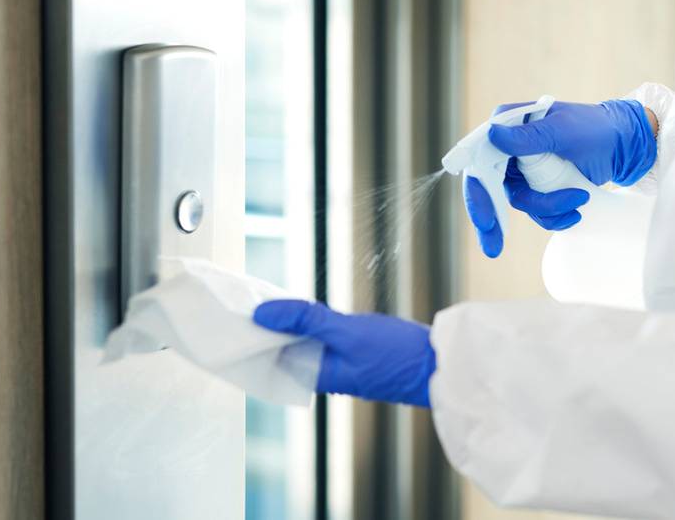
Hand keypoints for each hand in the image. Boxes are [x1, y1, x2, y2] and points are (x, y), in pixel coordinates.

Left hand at [253, 300, 435, 406]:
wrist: (438, 363)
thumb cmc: (396, 354)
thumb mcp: (345, 331)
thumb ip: (304, 320)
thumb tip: (261, 314)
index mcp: (315, 377)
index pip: (270, 358)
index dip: (253, 336)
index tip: (235, 313)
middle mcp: (324, 374)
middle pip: (284, 349)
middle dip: (268, 327)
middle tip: (247, 298)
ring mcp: (339, 364)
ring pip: (302, 341)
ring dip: (288, 323)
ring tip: (268, 298)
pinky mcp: (352, 353)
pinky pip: (321, 338)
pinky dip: (310, 323)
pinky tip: (303, 308)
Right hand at [463, 99, 655, 257]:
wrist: (623, 144)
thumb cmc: (595, 128)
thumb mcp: (562, 130)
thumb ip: (528, 136)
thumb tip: (492, 136)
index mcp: (507, 125)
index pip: (481, 160)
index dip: (477, 192)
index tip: (484, 219)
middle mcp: (509, 149)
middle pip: (488, 188)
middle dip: (492, 221)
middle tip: (493, 249)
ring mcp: (523, 170)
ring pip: (519, 203)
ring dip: (546, 209)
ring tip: (576, 201)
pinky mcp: (538, 186)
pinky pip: (537, 210)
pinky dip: (555, 215)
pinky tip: (576, 210)